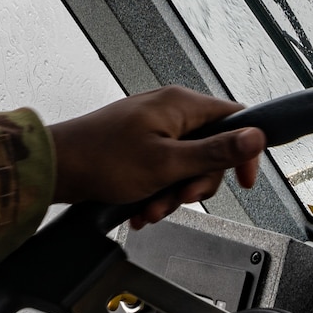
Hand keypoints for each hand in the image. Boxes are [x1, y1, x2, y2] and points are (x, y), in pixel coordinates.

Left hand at [48, 87, 265, 228]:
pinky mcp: (139, 145)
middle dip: (196, 183)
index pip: (236, 120)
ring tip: (151, 207)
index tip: (243, 181)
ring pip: (185, 165)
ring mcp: (153, 128)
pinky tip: (140, 207)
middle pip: (211, 150)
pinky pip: (163, 169)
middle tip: (179, 197)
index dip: (245, 152)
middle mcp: (169, 111)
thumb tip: (257, 137)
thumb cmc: (102, 159)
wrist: (55, 168)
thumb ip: (215, 153)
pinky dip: (156, 191)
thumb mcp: (168, 163)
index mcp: (181, 105)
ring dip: (172, 193)